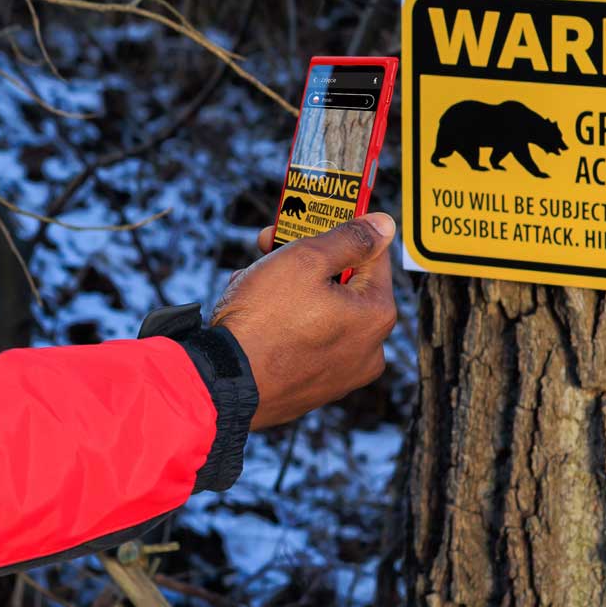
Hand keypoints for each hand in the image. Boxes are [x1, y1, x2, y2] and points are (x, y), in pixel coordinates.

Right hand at [209, 212, 400, 428]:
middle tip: (271, 243)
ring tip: (252, 278)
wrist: (222, 383)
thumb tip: (383, 225)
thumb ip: (348, 238)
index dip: (340, 230)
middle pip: (344, 285)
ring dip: (291, 289)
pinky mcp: (313, 389)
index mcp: (376, 315)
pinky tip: (254, 311)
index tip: (313, 218)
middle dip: (307, 260)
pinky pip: (306, 341)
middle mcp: (368, 349)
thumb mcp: (304, 260)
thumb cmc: (263, 320)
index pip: (373, 254)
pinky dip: (286, 322)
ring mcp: (341, 374)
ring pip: (322, 312)